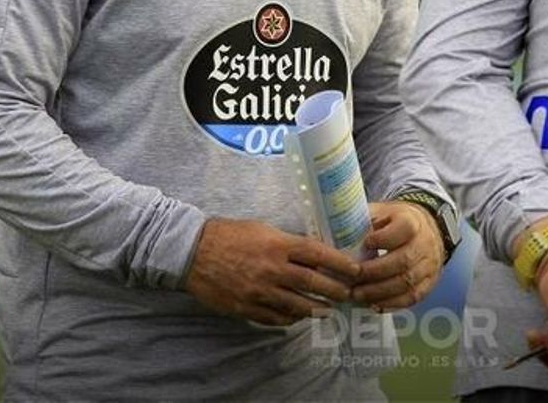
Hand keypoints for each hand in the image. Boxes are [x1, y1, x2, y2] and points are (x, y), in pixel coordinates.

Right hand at [183, 218, 359, 325]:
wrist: (193, 252)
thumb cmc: (229, 235)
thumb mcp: (262, 229)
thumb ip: (287, 243)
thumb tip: (313, 255)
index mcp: (277, 245)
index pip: (317, 254)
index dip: (339, 263)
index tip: (354, 270)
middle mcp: (272, 269)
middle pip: (313, 284)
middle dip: (335, 291)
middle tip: (348, 294)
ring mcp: (259, 291)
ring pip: (298, 306)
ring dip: (317, 309)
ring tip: (328, 310)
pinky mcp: (246, 308)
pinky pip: (276, 318)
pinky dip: (291, 318)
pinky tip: (299, 316)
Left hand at [351, 201, 444, 310]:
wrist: (426, 230)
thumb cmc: (394, 222)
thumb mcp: (380, 212)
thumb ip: (361, 220)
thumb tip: (333, 232)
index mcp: (411, 221)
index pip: (403, 229)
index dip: (383, 239)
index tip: (365, 244)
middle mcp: (424, 244)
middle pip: (403, 261)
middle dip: (375, 273)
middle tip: (353, 279)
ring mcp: (428, 265)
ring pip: (407, 283)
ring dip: (380, 292)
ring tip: (357, 295)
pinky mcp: (429, 283)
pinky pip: (412, 297)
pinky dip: (392, 303)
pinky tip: (374, 305)